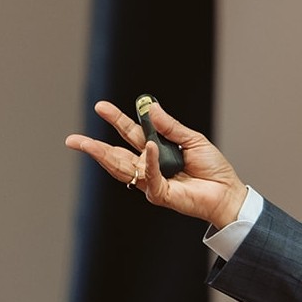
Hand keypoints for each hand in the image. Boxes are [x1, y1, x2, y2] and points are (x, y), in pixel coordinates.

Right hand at [65, 99, 247, 229]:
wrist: (227, 192)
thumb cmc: (213, 168)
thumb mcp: (192, 140)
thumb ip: (170, 126)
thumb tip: (150, 107)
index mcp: (155, 150)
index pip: (130, 133)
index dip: (116, 120)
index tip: (100, 107)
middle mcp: (149, 166)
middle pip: (116, 154)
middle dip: (94, 147)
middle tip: (73, 140)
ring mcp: (152, 181)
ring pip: (123, 168)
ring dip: (104, 156)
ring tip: (87, 145)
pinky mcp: (160, 194)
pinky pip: (149, 177)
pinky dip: (148, 161)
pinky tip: (148, 148)